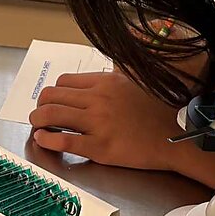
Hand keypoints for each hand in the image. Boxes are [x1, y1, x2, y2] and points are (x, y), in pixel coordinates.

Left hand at [30, 71, 180, 171]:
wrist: (177, 140)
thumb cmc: (160, 112)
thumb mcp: (138, 81)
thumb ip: (118, 73)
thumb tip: (106, 68)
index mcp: (106, 82)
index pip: (64, 81)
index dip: (54, 92)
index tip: (54, 101)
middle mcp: (99, 99)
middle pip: (51, 95)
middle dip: (40, 105)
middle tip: (41, 114)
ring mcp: (98, 123)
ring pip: (51, 115)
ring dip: (38, 120)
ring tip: (38, 126)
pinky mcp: (99, 147)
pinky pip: (62, 140)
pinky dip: (46, 140)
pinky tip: (43, 140)